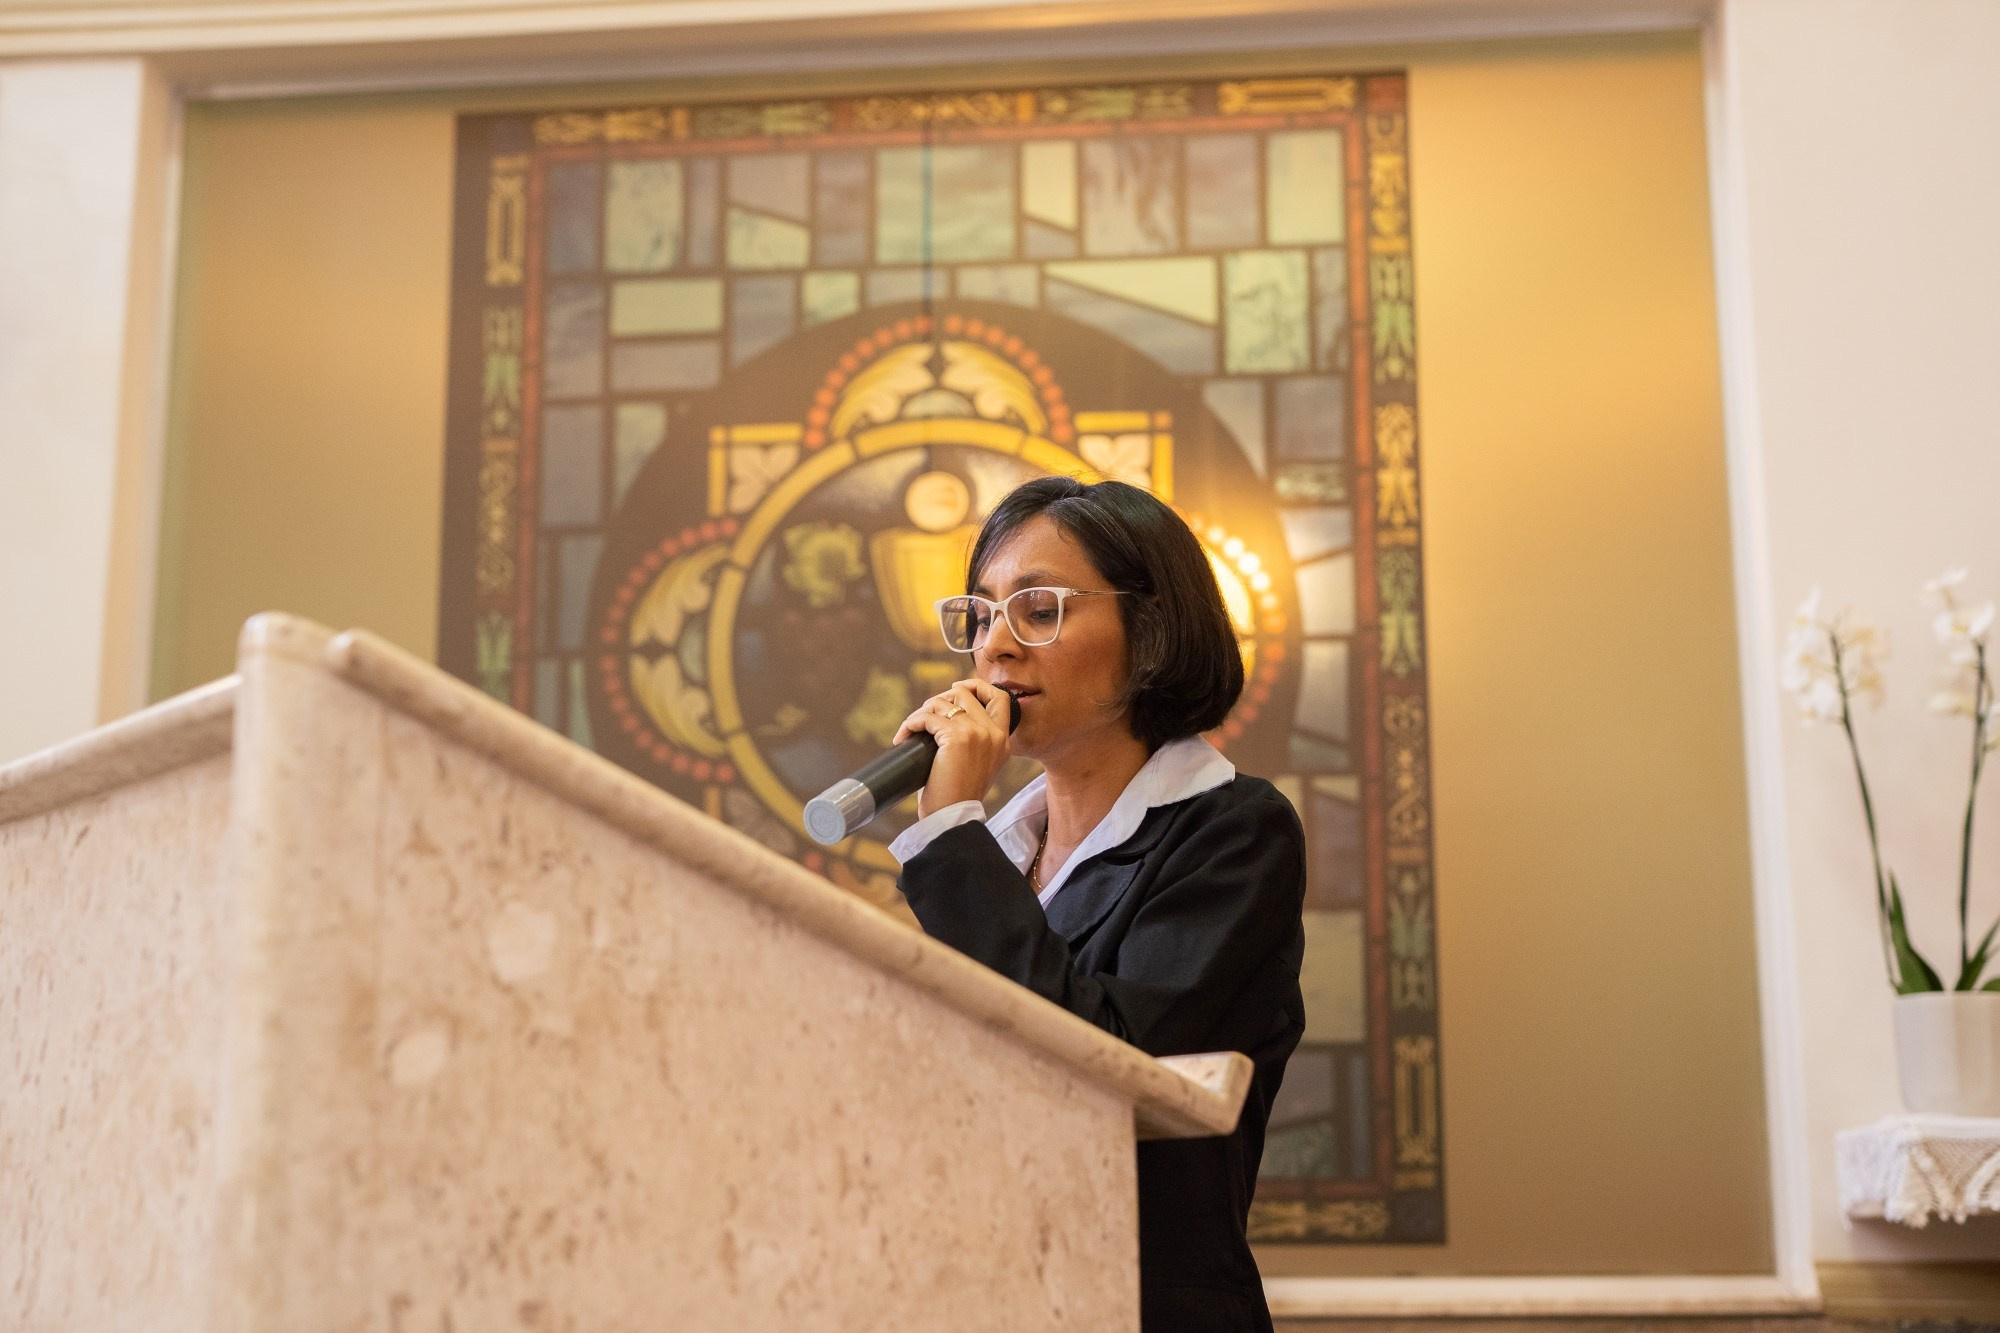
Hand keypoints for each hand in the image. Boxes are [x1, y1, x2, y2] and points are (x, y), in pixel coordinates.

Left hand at [892, 678, 1012, 816]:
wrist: (953, 817)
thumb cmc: (957, 796)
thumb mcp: (977, 764)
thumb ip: (975, 741)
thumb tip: (947, 714)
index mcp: (1003, 741)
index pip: (1000, 698)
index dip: (977, 686)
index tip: (956, 689)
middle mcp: (994, 734)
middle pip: (965, 693)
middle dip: (940, 698)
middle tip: (925, 715)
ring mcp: (977, 733)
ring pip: (942, 702)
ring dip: (921, 712)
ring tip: (911, 729)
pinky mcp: (956, 738)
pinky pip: (926, 717)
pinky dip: (910, 724)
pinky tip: (904, 736)